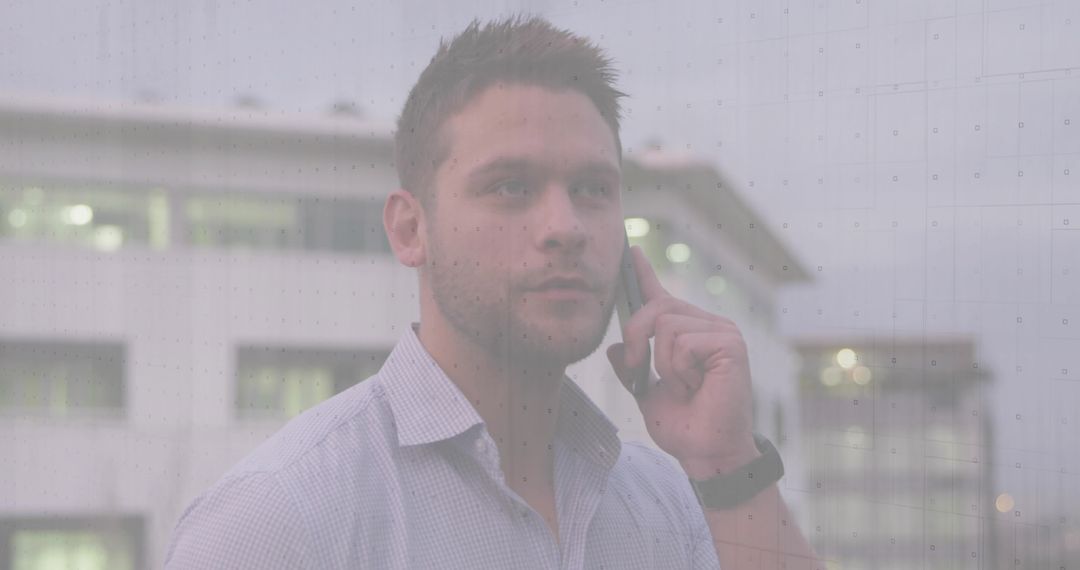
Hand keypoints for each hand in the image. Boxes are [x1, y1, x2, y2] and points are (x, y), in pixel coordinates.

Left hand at [606, 246, 759, 477]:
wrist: (705, 453)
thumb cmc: (683, 426)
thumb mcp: (645, 394)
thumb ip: (631, 369)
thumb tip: (612, 348)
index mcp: (686, 335)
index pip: (661, 296)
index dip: (643, 274)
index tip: (630, 252)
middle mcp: (706, 325)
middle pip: (656, 305)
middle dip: (635, 336)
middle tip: (637, 368)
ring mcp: (722, 331)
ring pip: (665, 324)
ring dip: (662, 363)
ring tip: (683, 385)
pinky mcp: (730, 343)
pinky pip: (683, 342)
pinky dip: (679, 370)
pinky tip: (697, 386)